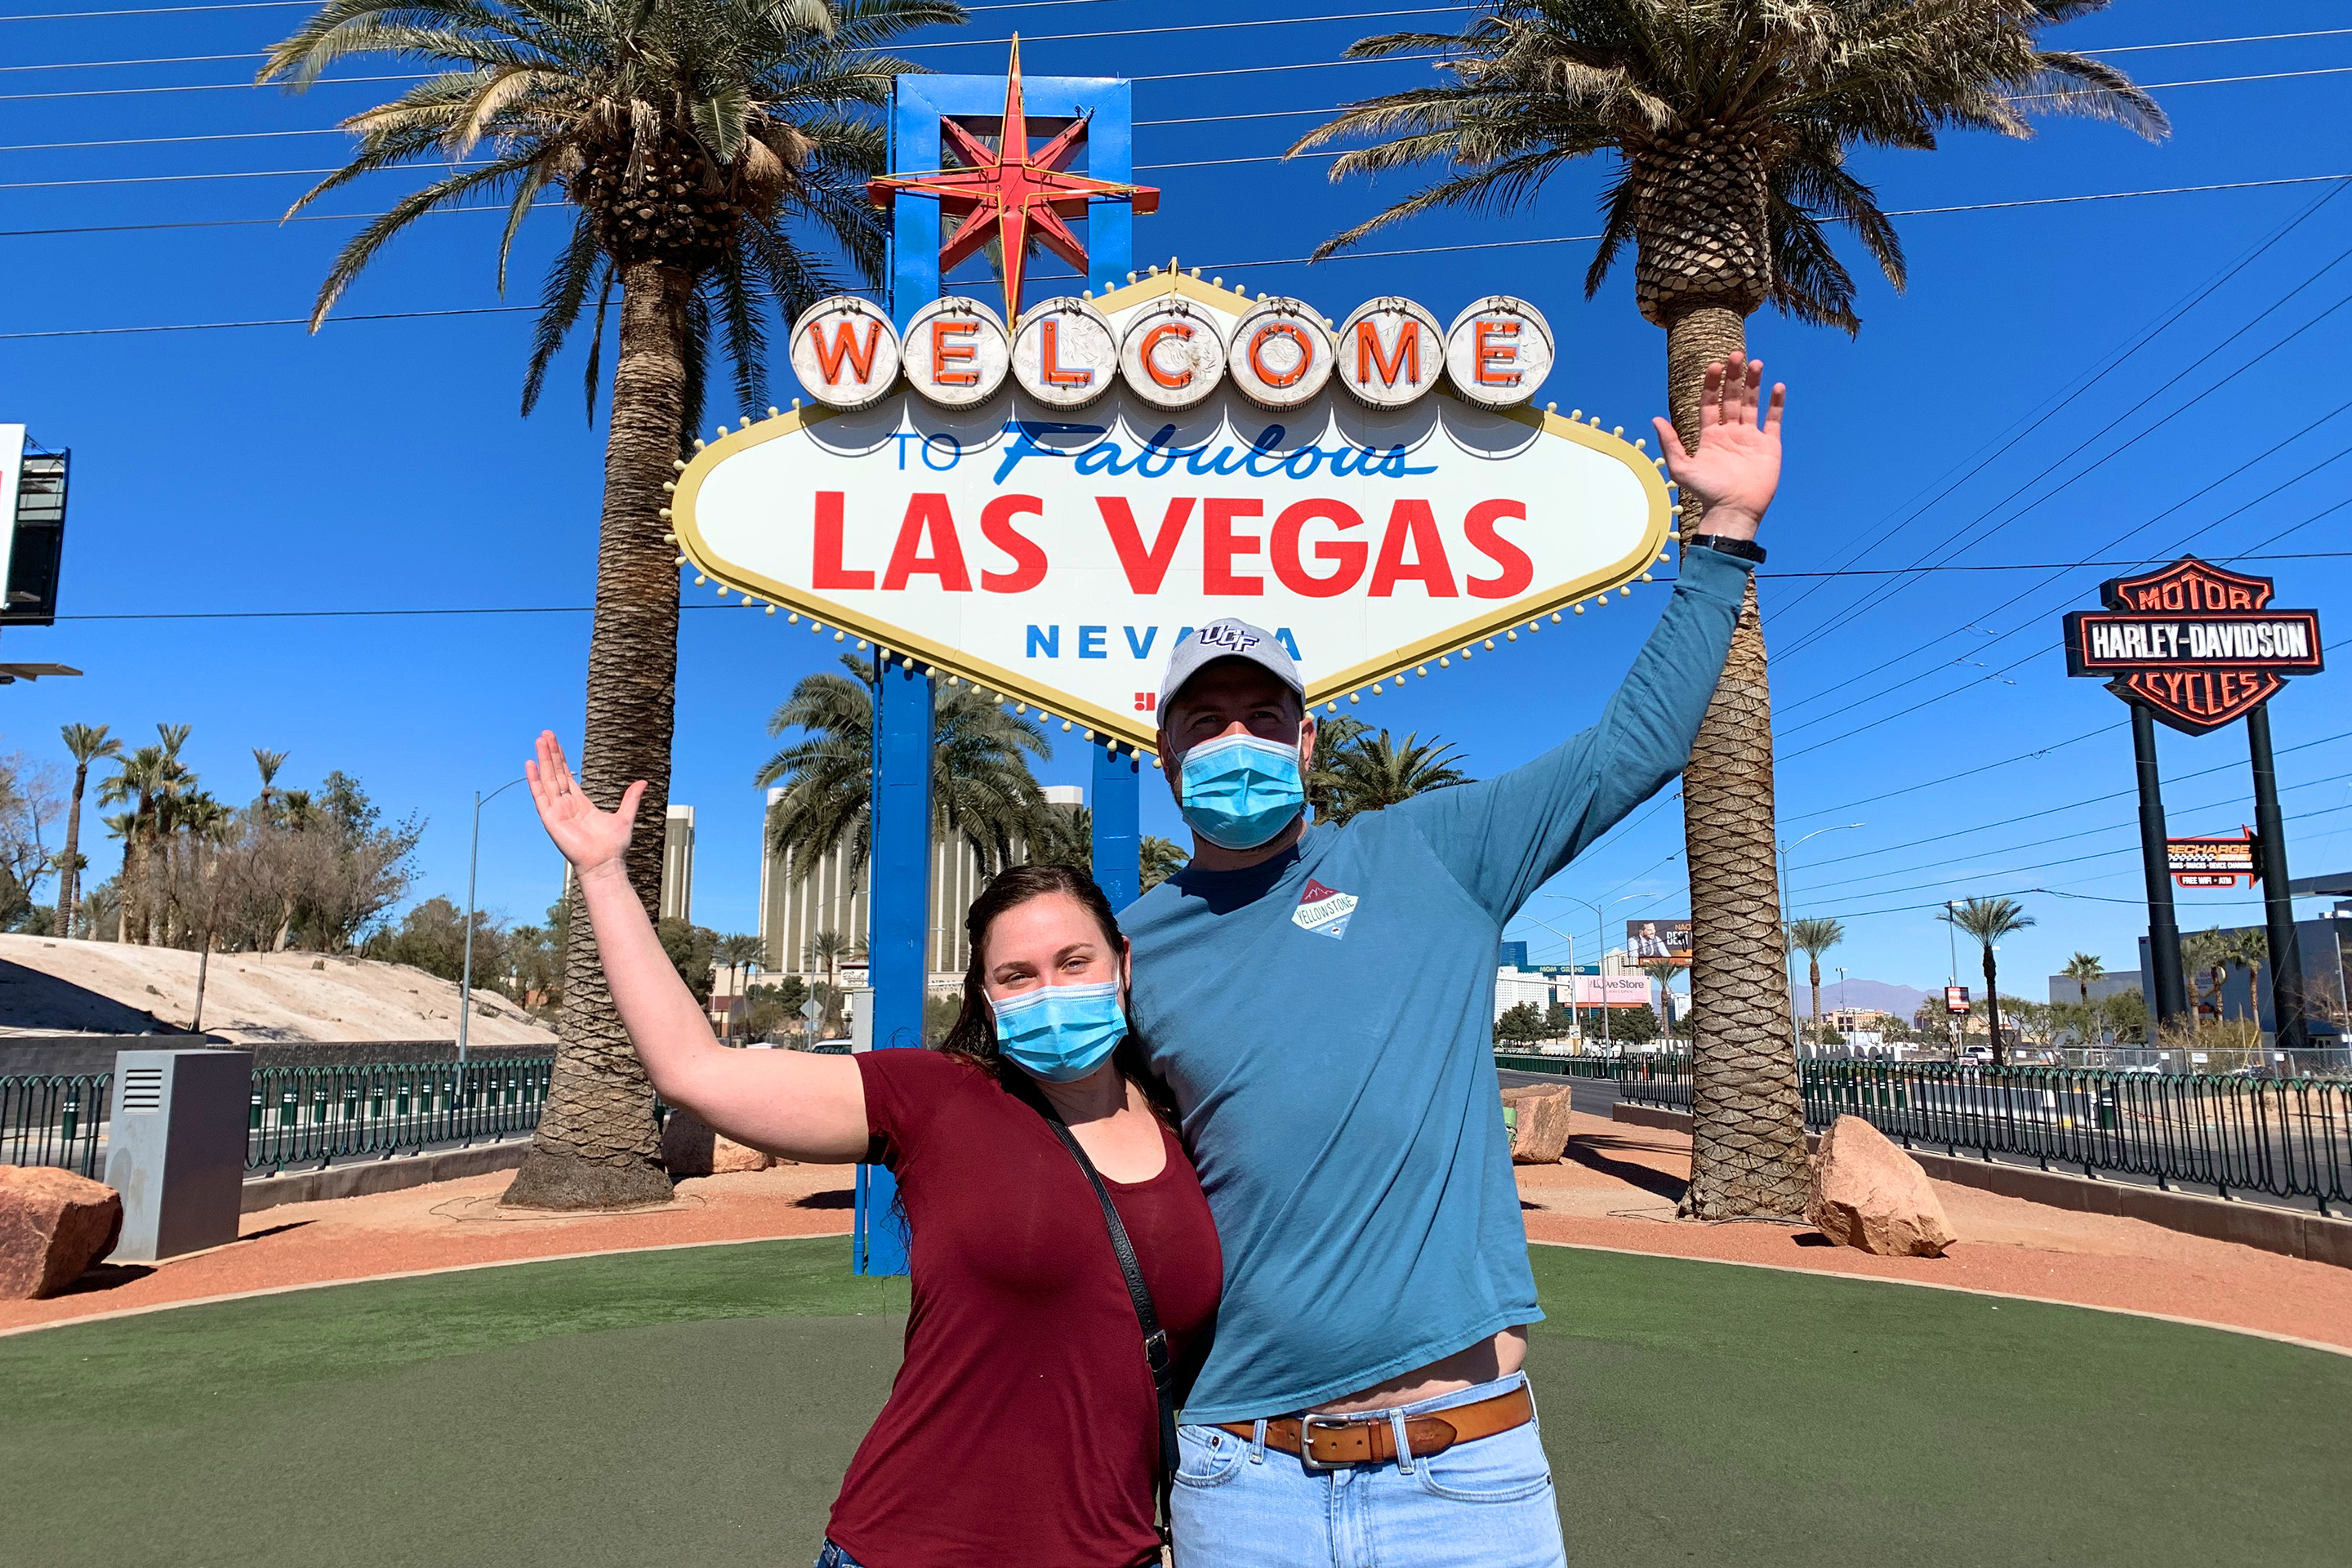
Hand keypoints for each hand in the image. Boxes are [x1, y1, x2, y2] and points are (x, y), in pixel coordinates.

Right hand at [525, 730, 642, 878]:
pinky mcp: (550, 819)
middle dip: (551, 753)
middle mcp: (566, 805)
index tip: (556, 743)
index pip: (567, 776)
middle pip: (556, 773)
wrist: (606, 863)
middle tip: (546, 734)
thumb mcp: (625, 816)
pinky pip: (540, 796)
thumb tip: (643, 782)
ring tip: (539, 741)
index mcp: (580, 804)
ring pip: (548, 780)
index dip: (562, 759)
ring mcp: (557, 811)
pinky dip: (535, 780)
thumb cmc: (614, 846)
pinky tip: (531, 764)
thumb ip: (631, 798)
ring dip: (543, 760)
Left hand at [1651, 354, 1783, 540]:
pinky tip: (1777, 386)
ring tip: (1756, 363)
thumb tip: (1655, 418)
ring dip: (1754, 383)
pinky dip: (1776, 404)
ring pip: (1753, 403)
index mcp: (1710, 436)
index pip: (1710, 403)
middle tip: (1737, 355)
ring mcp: (1750, 438)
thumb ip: (1671, 443)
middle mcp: (1730, 433)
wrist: (1733, 511)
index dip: (1711, 384)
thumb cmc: (1706, 493)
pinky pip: (1773, 420)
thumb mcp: (1682, 467)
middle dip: (1734, 377)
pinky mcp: (1769, 445)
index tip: (1714, 366)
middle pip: (1732, 398)